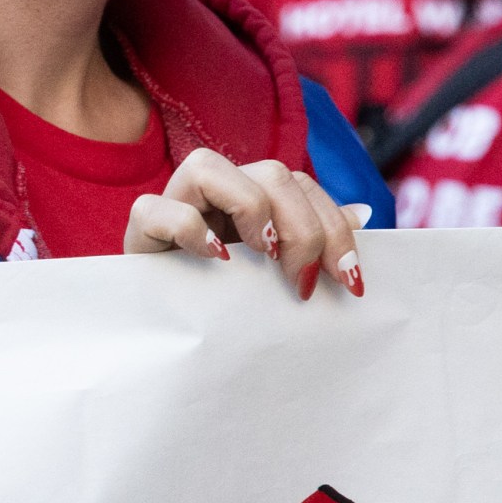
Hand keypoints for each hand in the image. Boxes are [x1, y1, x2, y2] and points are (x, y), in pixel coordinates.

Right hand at [122, 150, 368, 299]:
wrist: (170, 336)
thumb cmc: (228, 303)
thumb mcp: (279, 275)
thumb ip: (314, 241)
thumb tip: (362, 213)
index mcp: (249, 198)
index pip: (301, 185)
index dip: (334, 227)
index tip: (349, 279)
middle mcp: (213, 193)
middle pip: (270, 173)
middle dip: (303, 227)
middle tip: (303, 281)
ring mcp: (172, 205)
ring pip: (206, 166)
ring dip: (249, 209)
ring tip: (262, 256)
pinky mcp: (139, 231)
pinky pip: (155, 209)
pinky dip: (188, 228)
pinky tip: (214, 259)